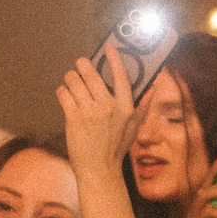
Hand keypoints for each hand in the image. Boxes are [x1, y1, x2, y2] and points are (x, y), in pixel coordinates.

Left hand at [57, 51, 143, 171]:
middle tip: (80, 64)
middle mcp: (108, 107)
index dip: (115, 59)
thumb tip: (154, 87)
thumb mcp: (135, 127)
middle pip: (91, 74)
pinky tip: (65, 94)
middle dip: (82, 65)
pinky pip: (63, 93)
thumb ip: (144, 105)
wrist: (99, 170)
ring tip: (71, 81)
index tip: (109, 47)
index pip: (121, 76)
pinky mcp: (73, 118)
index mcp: (126, 107)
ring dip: (70, 78)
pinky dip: (62, 91)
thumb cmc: (116, 148)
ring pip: (74, 81)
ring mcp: (90, 112)